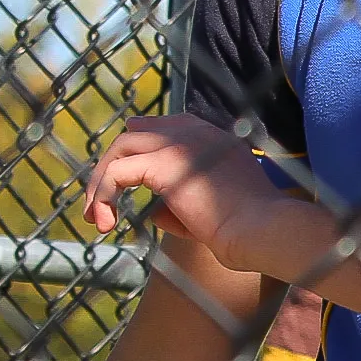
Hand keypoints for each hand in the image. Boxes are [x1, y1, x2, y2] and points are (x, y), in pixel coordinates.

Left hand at [86, 115, 297, 276]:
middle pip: (137, 134)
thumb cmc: (250, 233)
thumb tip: (154, 212)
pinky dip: (103, 195)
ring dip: (101, 181)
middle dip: (112, 166)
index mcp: (216, 139)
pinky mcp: (165, 162)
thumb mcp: (213, 213)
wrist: (265, 231)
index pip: (167, 127)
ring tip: (95, 217)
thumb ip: (181, 205)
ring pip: (121, 147)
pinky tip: (105, 221)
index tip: (123, 177)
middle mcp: (198, 133)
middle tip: (98, 204)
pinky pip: (116, 172)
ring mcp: (182, 144)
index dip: (140, 149)